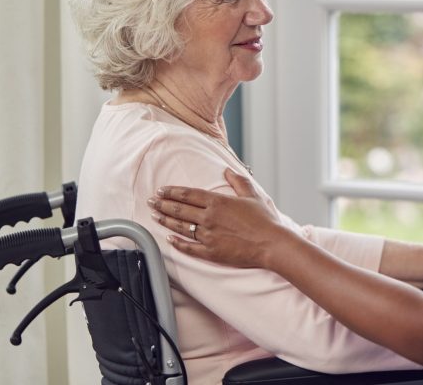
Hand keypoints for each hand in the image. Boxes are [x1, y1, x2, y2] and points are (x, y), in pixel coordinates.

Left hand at [148, 168, 285, 267]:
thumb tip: (227, 170)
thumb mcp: (252, 195)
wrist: (271, 244)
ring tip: (155, 216)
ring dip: (166, 220)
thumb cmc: (264, 220)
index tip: (161, 190)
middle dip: (163, 204)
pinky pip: (189, 247)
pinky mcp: (211, 252)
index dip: (173, 192)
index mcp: (218, 202)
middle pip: (180, 209)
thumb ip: (238, 181)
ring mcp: (208, 236)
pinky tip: (169, 239)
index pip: (189, 194)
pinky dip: (177, 243)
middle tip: (151, 201)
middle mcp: (209, 218)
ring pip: (181, 227)